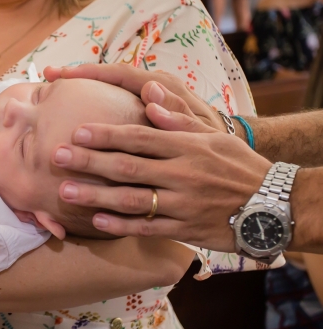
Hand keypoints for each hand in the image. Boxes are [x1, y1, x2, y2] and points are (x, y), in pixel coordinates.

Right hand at [44, 64, 231, 134]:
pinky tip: (72, 116)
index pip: (120, 73)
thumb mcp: (200, 131)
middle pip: (108, 77)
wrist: (224, 156)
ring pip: (109, 91)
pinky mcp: (142, 116)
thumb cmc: (214, 143)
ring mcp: (145, 102)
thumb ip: (178, 113)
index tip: (61, 74)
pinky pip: (114, 106)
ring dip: (81, 90)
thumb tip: (151, 92)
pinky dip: (93, 107)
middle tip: (46, 77)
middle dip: (76, 76)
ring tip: (50, 91)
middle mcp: (152, 90)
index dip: (89, 72)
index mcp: (164, 89)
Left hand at [51, 85, 271, 251]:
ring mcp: (182, 203)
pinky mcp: (184, 229)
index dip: (105, 134)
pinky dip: (121, 226)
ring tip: (66, 191)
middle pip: (127, 166)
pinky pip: (148, 228)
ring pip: (132, 199)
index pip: (138, 137)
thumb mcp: (215, 137)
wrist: (271, 207)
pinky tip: (96, 221)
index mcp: (186, 147)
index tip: (77, 130)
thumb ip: (180, 120)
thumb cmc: (238, 166)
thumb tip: (149, 99)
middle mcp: (181, 174)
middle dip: (89, 161)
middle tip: (57, 156)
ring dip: (96, 195)